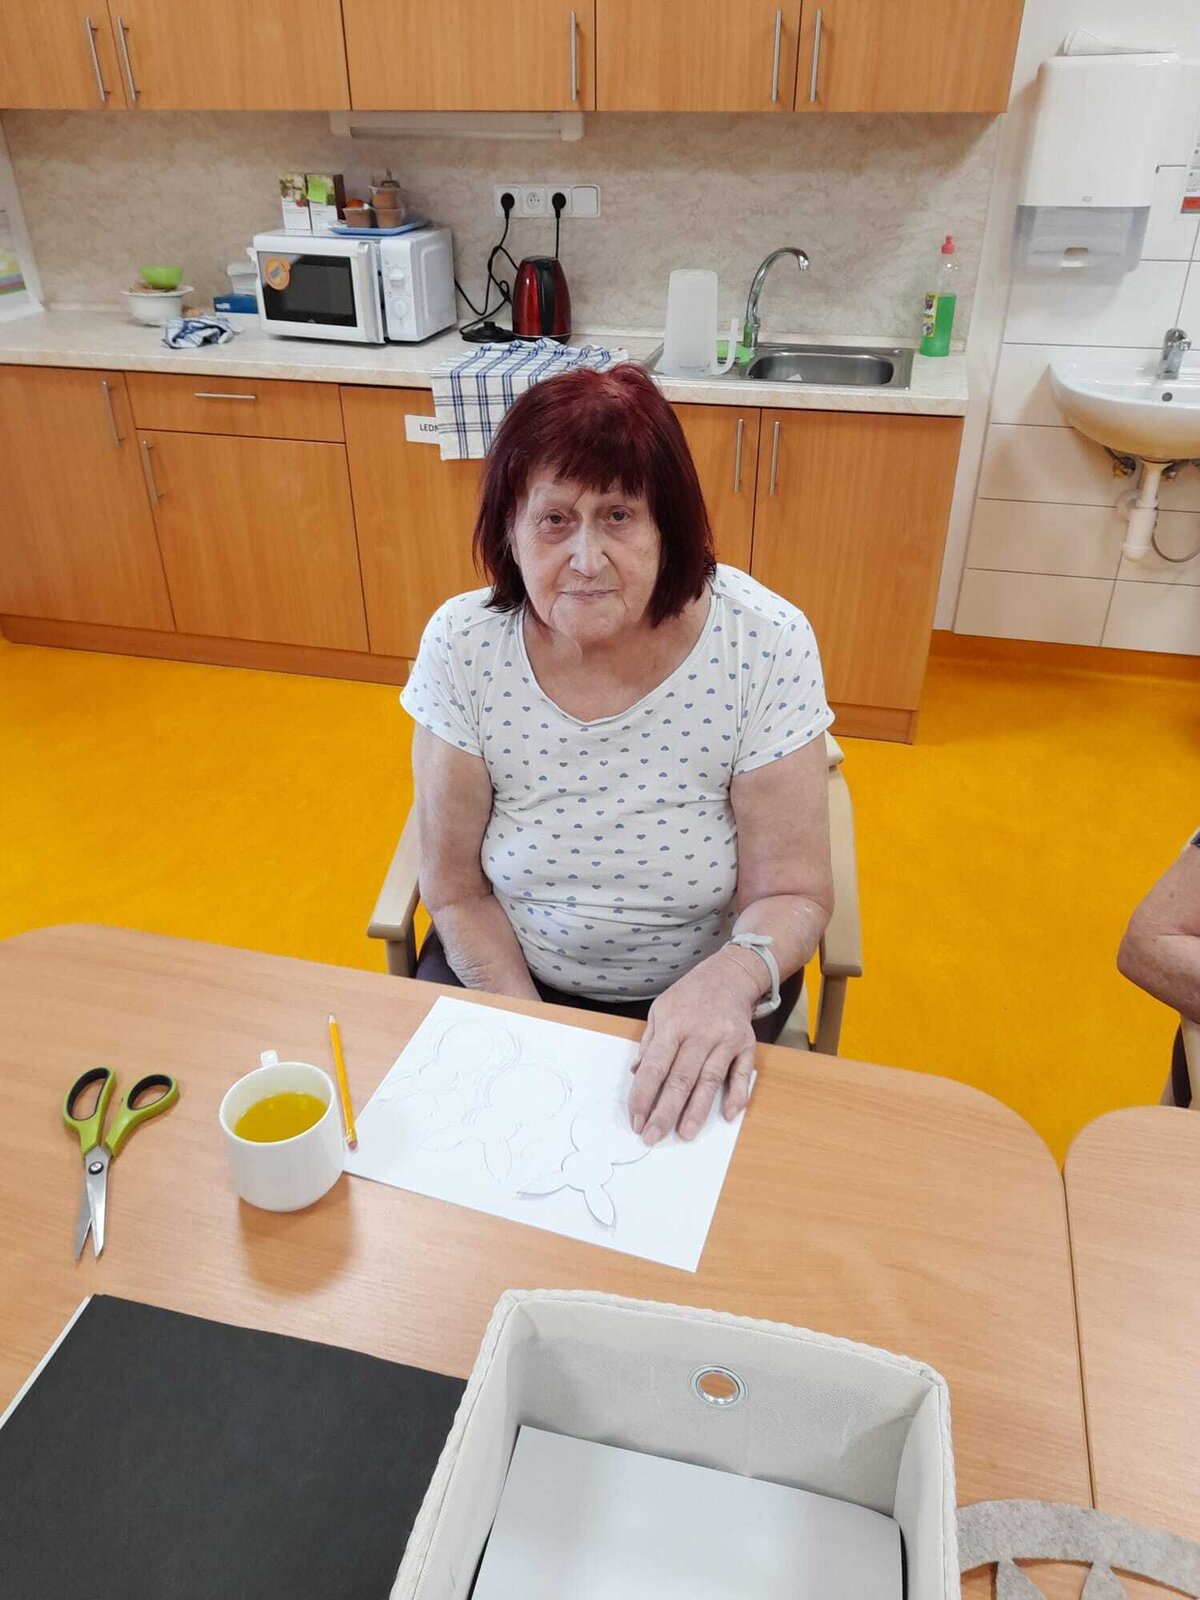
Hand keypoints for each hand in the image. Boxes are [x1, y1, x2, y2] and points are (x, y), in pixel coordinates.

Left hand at [628, 948, 761, 1145]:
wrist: (730, 974)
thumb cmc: (690, 994)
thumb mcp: (660, 1009)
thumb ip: (649, 1042)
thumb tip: (637, 1073)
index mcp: (674, 1025)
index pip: (655, 1066)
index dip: (643, 1095)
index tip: (636, 1119)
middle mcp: (700, 1034)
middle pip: (680, 1079)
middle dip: (664, 1112)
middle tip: (652, 1138)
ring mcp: (725, 1040)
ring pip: (709, 1081)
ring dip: (697, 1111)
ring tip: (685, 1134)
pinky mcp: (746, 1045)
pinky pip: (742, 1074)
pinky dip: (737, 1095)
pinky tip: (727, 1115)